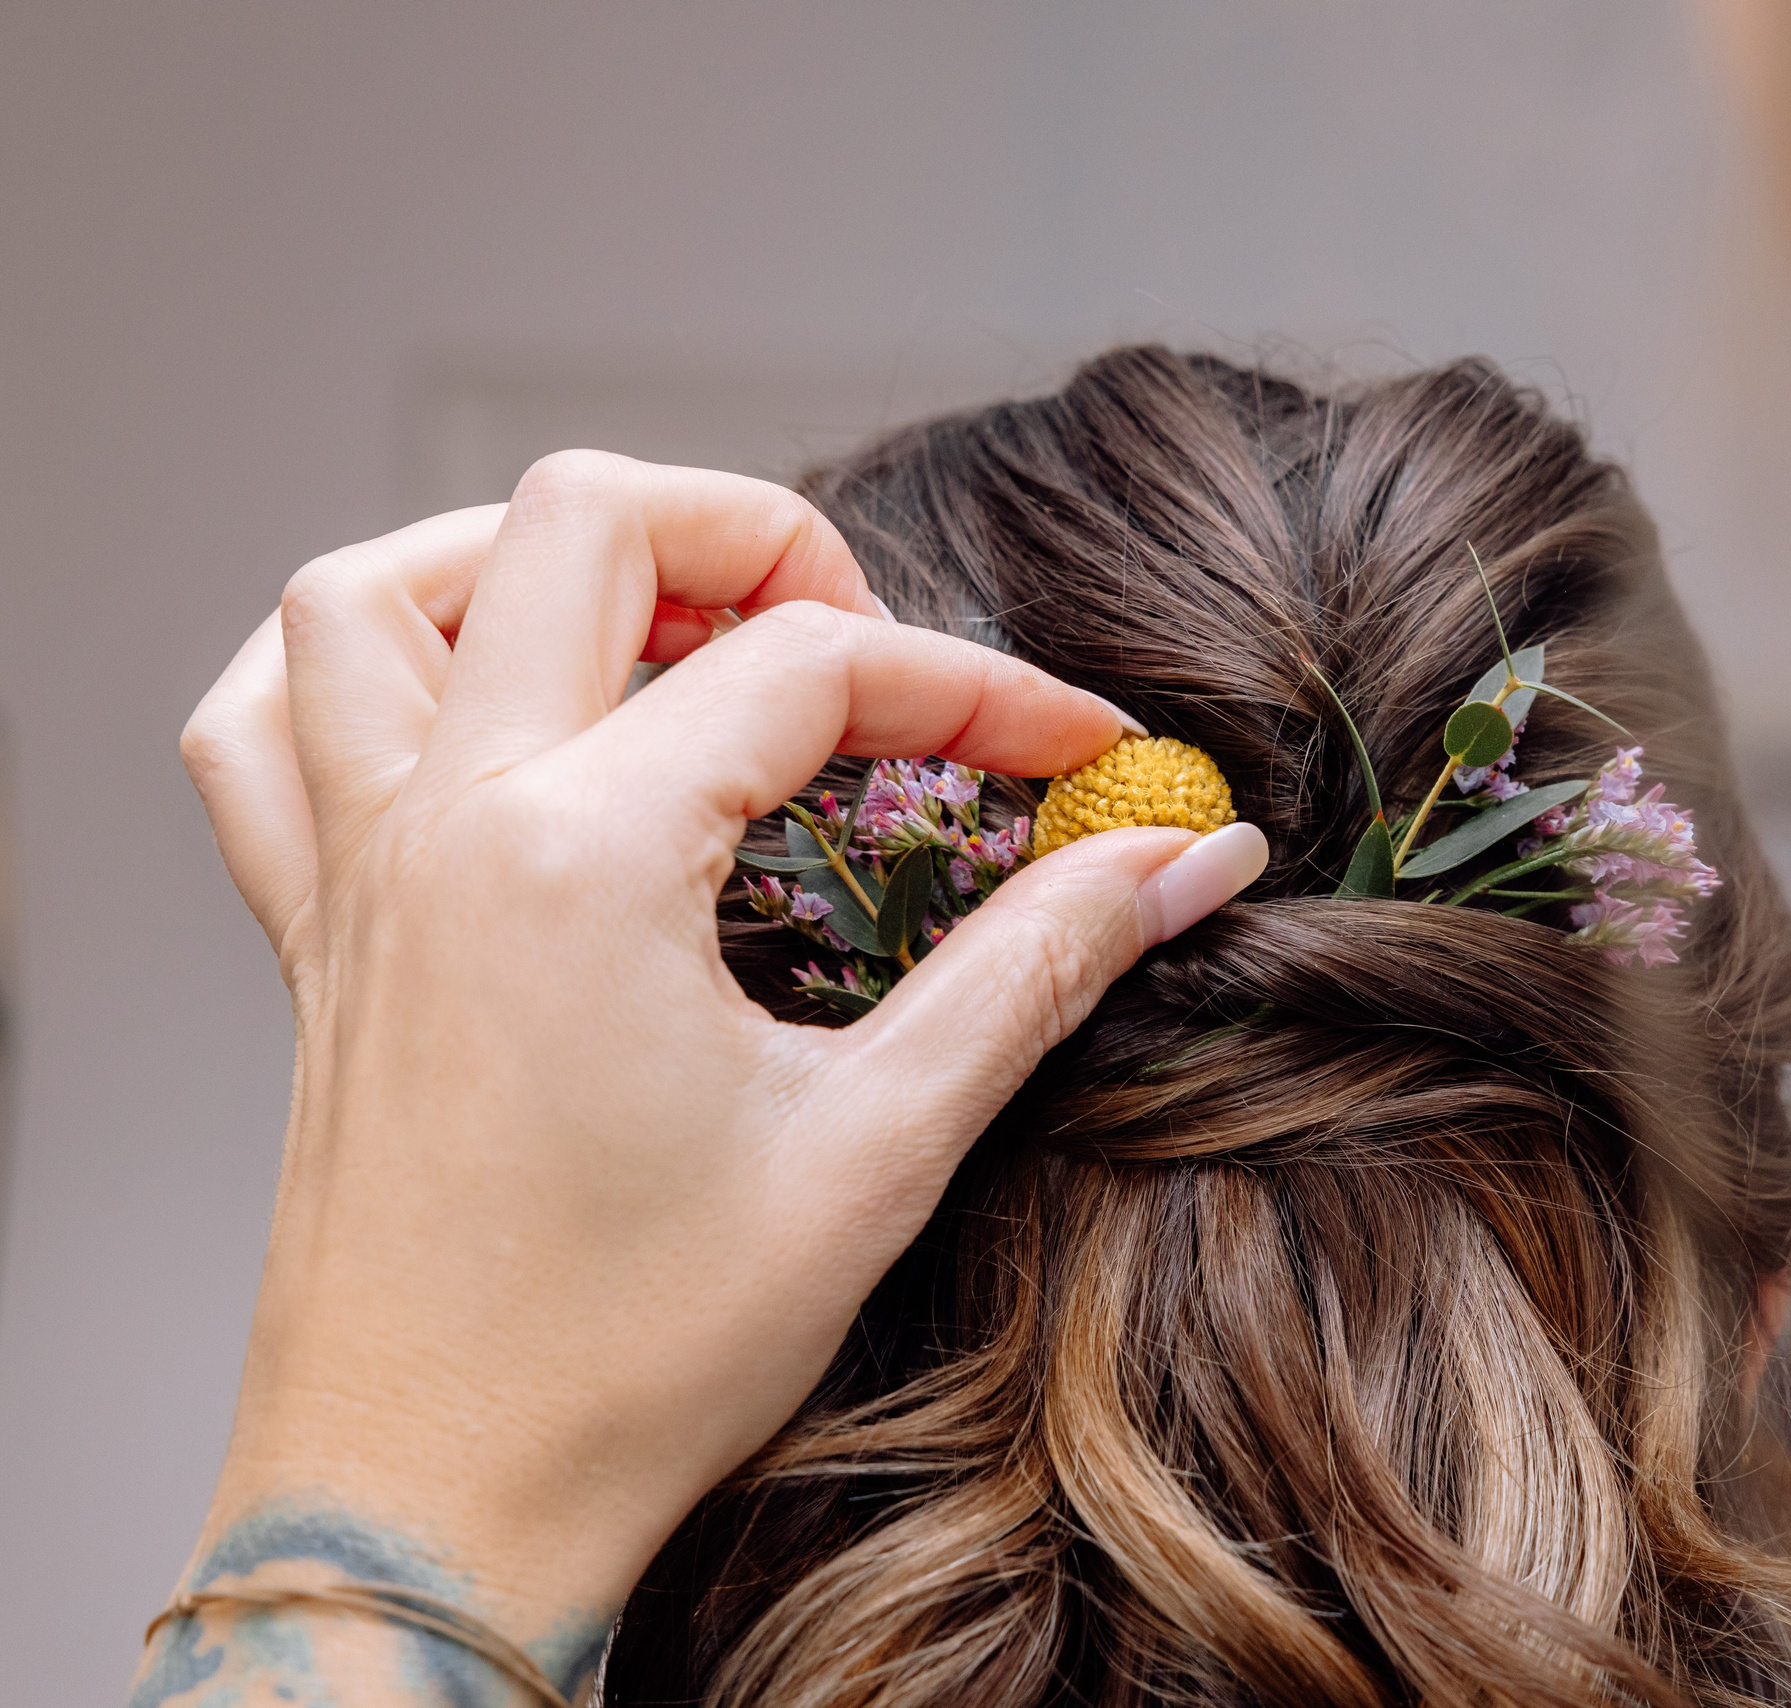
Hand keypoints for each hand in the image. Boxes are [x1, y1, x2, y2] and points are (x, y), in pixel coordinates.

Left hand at [160, 453, 1267, 1691]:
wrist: (432, 1510)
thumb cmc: (632, 1357)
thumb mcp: (875, 1148)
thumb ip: (1035, 968)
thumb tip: (1175, 860)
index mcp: (583, 858)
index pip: (813, 667)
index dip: (978, 688)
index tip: (1078, 752)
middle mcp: (447, 827)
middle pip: (581, 524)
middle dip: (758, 533)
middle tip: (867, 650)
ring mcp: (358, 875)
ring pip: (374, 591)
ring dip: (522, 558)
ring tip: (659, 628)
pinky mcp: (315, 942)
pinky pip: (258, 734)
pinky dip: (350, 672)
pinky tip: (462, 711)